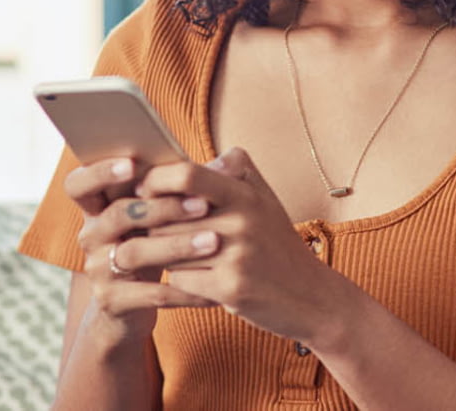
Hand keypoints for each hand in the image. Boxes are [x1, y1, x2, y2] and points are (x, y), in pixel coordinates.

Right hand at [64, 157, 219, 328]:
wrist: (132, 306)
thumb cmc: (154, 243)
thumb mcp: (160, 214)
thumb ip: (185, 186)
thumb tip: (232, 159)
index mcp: (98, 206)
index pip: (78, 184)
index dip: (100, 172)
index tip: (133, 164)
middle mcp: (91, 235)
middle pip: (117, 215)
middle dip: (162, 207)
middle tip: (203, 204)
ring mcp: (98, 269)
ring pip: (134, 253)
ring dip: (177, 246)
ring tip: (214, 242)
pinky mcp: (112, 301)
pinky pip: (151, 294)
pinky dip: (185, 290)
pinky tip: (212, 288)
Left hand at [137, 148, 361, 344]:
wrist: (311, 296)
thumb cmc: (278, 245)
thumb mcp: (265, 198)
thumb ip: (236, 170)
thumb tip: (201, 159)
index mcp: (246, 194)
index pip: (187, 175)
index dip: (156, 180)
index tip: (144, 190)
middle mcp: (242, 221)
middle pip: (168, 216)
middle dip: (154, 225)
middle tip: (155, 230)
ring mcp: (236, 256)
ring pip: (169, 249)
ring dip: (165, 255)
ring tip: (181, 256)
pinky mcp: (230, 289)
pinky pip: (180, 280)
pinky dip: (181, 280)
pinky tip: (197, 279)